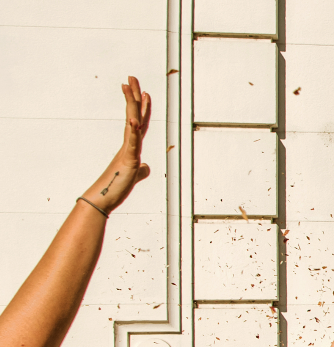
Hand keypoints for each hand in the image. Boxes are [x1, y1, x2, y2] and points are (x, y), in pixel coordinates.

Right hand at [83, 77, 151, 213]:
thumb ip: (140, 169)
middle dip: (135, 95)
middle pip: (134, 115)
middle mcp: (129, 144)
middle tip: (132, 77)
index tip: (144, 91)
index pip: (139, 121)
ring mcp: (128, 150)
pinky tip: (134, 120)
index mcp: (132, 145)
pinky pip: (131, 143)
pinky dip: (133, 131)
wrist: (104, 198)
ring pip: (132, 123)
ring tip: (131, 87)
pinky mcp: (128, 160)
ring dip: (132, 105)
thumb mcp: (134, 175)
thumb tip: (145, 167)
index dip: (142, 106)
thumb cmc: (117, 186)